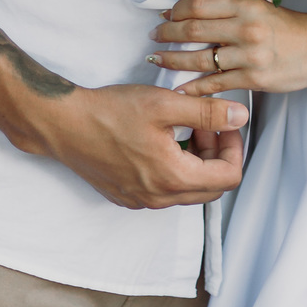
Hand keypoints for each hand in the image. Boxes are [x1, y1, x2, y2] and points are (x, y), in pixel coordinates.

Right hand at [25, 82, 245, 209]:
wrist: (65, 125)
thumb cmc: (111, 111)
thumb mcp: (165, 104)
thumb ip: (207, 112)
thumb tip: (241, 115)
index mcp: (174, 178)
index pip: (229, 177)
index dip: (234, 146)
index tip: (224, 121)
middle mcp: (160, 198)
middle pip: (211, 187)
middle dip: (217, 153)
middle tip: (204, 122)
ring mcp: (142, 201)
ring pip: (188, 189)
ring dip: (196, 160)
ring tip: (181, 126)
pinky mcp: (128, 197)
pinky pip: (165, 190)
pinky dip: (174, 168)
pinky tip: (159, 140)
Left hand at [149, 0, 306, 96]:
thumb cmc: (286, 27)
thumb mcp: (257, 7)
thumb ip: (228, 10)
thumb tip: (191, 13)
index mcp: (245, 5)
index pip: (199, 4)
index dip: (176, 10)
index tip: (165, 15)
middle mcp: (245, 28)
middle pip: (193, 29)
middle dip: (168, 34)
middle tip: (154, 36)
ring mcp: (249, 55)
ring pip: (200, 58)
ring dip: (173, 59)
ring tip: (158, 59)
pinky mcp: (253, 78)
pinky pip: (214, 83)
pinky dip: (192, 87)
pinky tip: (177, 88)